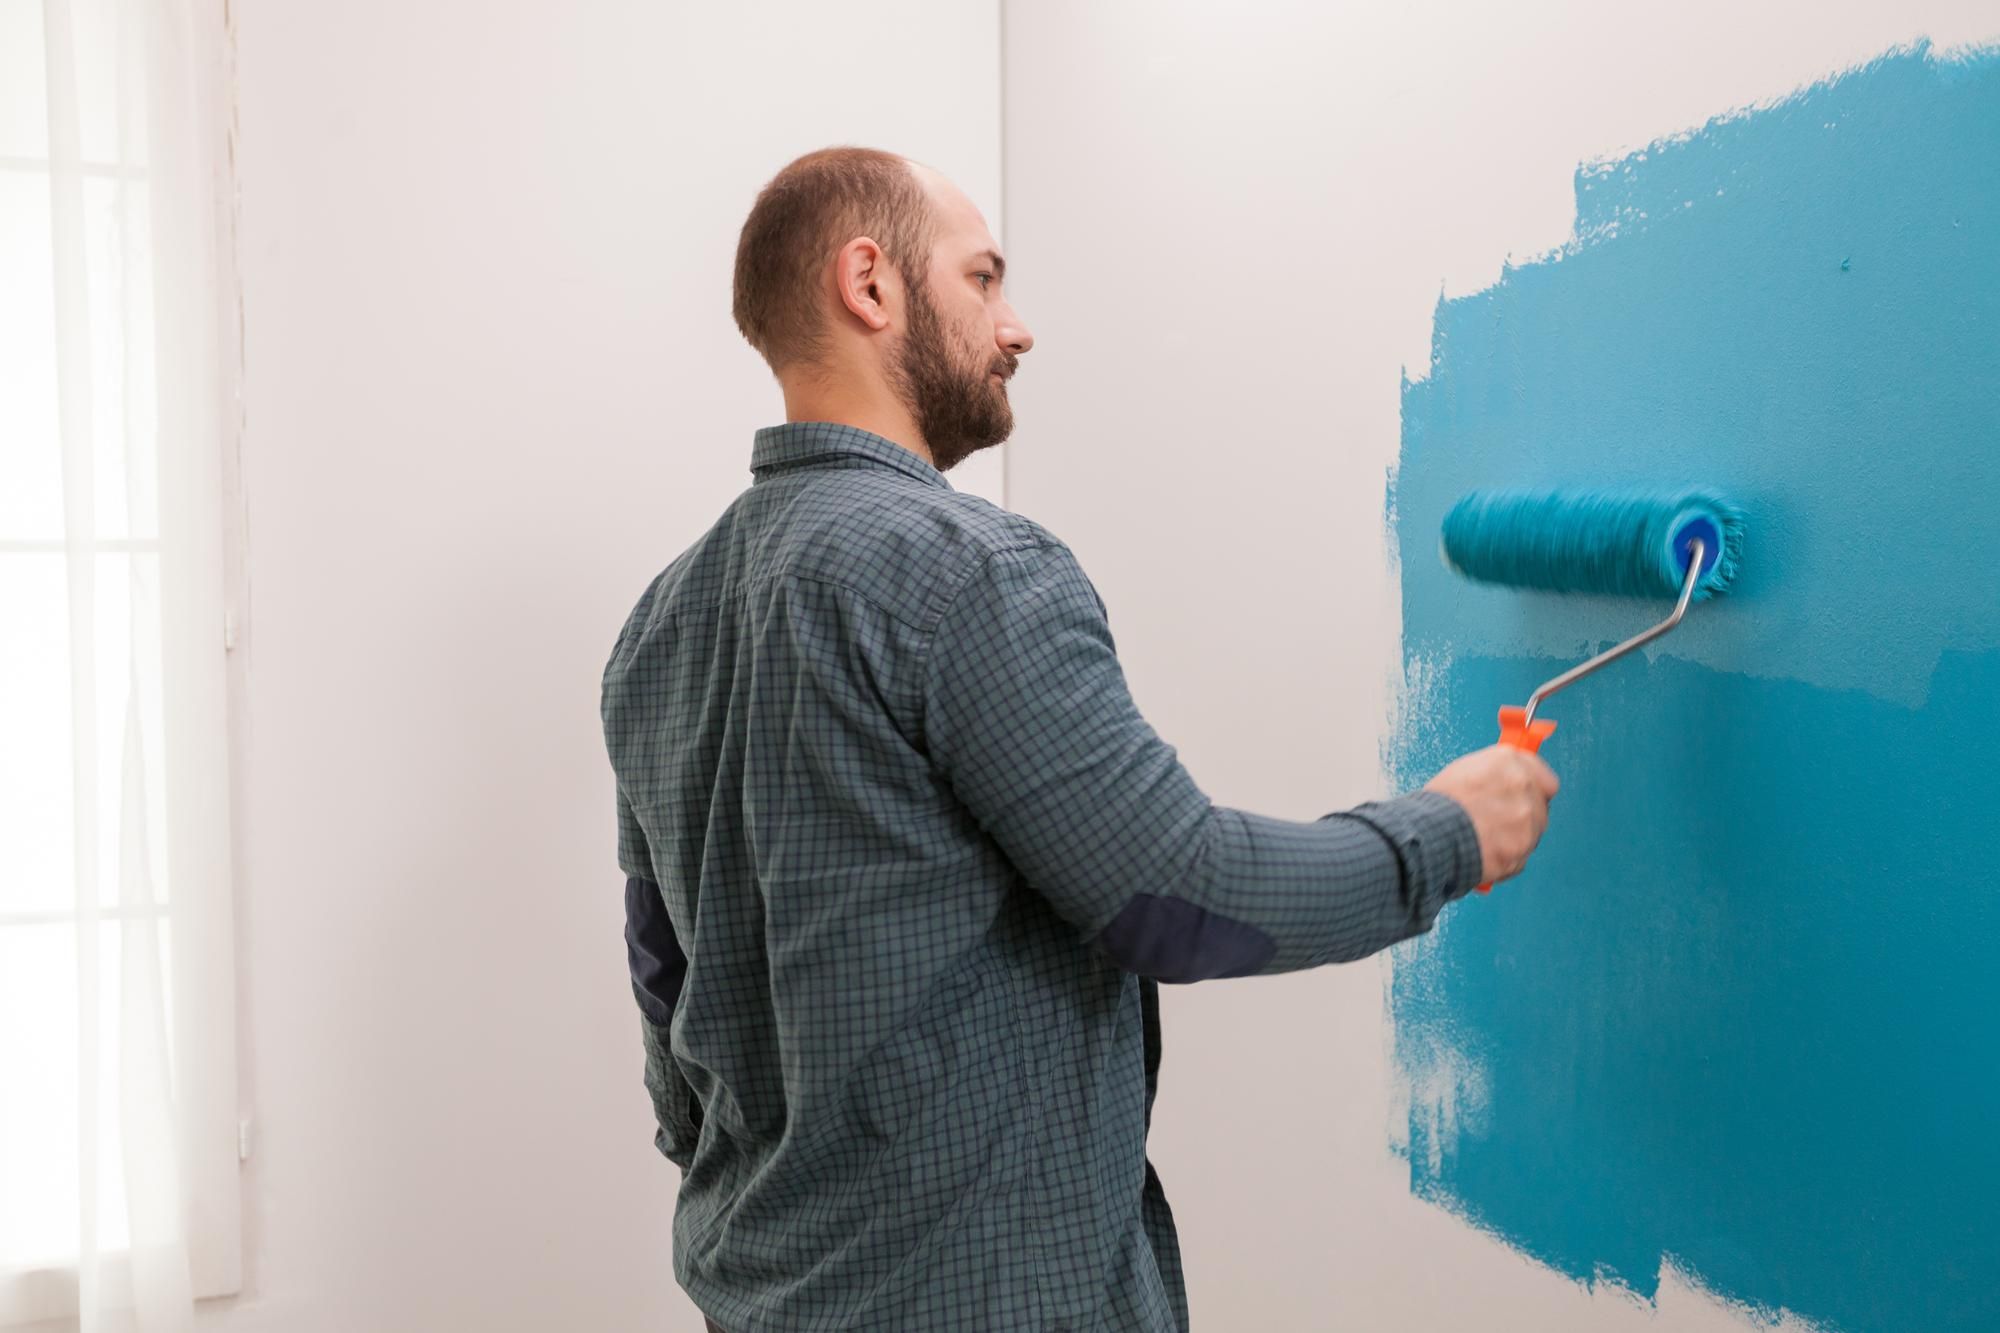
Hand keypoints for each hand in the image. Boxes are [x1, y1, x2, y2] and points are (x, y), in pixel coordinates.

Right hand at [1423, 745, 1559, 884]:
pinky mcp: (1521, 850)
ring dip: (1515, 837)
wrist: (1429, 834)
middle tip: (1498, 820)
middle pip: (1540, 806)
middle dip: (1523, 814)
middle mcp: (1524, 787)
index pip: (1544, 777)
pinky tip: (1484, 852)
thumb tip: (1508, 780)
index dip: (1536, 788)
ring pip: (1532, 833)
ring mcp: (1527, 820)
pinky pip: (1520, 857)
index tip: (1530, 796)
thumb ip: (1497, 772)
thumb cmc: (1439, 803)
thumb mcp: (1465, 770)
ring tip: (1484, 838)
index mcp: (1509, 762)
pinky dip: (1506, 858)